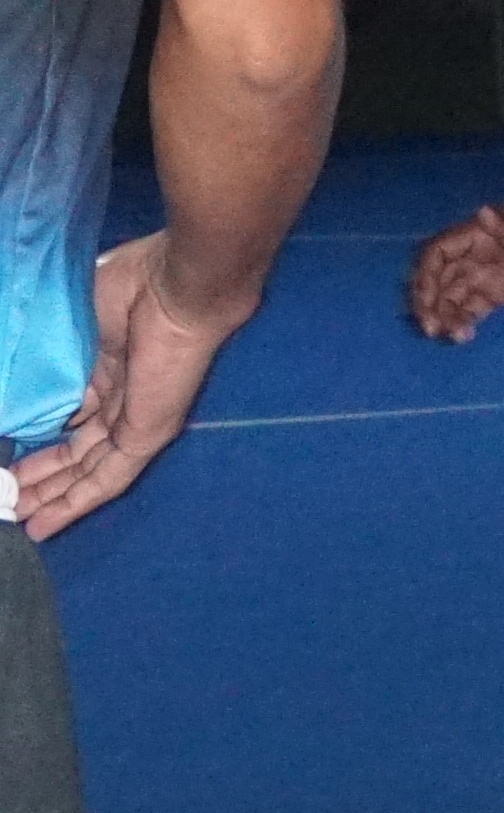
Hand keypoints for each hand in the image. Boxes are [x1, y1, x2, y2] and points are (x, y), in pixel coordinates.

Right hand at [8, 234, 251, 537]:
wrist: (177, 288)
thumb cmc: (126, 287)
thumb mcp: (67, 330)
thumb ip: (40, 364)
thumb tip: (8, 395)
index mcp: (103, 362)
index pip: (63, 411)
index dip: (32, 434)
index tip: (3, 450)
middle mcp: (120, 393)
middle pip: (74, 445)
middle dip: (39, 474)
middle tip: (5, 496)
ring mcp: (137, 416)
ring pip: (87, 468)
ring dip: (51, 496)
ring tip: (16, 518)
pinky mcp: (149, 433)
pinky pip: (109, 478)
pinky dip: (75, 503)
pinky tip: (45, 525)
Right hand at [406, 189, 503, 344]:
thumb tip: (482, 214)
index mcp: (477, 233)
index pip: (436, 252)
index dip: (424, 275)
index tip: (426, 300)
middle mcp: (473, 255)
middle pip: (436, 279)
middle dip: (426, 303)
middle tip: (432, 329)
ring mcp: (484, 274)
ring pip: (449, 298)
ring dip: (443, 317)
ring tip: (455, 337)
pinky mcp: (498, 292)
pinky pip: (470, 309)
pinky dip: (461, 322)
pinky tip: (465, 337)